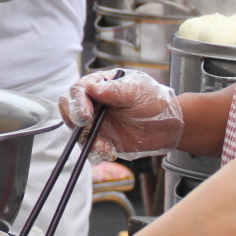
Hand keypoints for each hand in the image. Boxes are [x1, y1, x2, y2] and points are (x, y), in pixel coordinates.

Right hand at [61, 69, 183, 161]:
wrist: (166, 126)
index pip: (79, 89)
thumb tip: (93, 88)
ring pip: (76, 129)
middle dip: (74, 118)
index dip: (78, 101)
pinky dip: (94, 151)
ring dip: (86, 139)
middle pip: (69, 107)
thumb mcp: (137, 91)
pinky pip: (88, 146)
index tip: (86, 114)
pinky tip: (108, 151)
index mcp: (100, 84)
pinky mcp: (99, 138)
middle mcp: (92, 101)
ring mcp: (94, 121)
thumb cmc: (153, 102)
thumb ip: (115, 90)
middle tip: (86, 126)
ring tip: (104, 147)